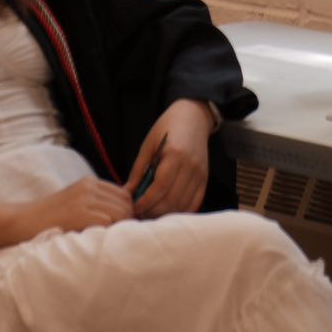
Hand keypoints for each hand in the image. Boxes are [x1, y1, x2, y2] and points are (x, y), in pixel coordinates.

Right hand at [0, 178, 133, 254]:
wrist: (22, 221)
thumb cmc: (48, 219)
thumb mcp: (74, 203)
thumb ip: (95, 204)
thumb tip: (123, 217)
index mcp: (89, 182)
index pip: (124, 194)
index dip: (128, 212)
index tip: (124, 228)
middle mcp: (89, 186)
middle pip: (127, 203)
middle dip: (128, 221)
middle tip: (120, 238)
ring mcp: (84, 198)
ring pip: (122, 212)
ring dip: (121, 228)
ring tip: (110, 241)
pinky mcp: (79, 213)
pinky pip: (109, 222)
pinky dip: (110, 233)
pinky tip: (100, 242)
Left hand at [125, 99, 212, 218]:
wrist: (194, 117)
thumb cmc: (167, 128)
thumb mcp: (148, 144)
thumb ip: (138, 170)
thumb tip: (126, 193)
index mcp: (174, 155)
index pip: (160, 187)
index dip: (146, 202)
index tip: (134, 207)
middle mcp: (190, 166)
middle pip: (171, 200)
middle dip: (153, 211)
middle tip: (139, 214)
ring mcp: (200, 174)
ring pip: (182, 205)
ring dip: (165, 213)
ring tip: (150, 213)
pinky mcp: (205, 179)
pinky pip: (194, 203)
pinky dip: (180, 210)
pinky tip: (167, 210)